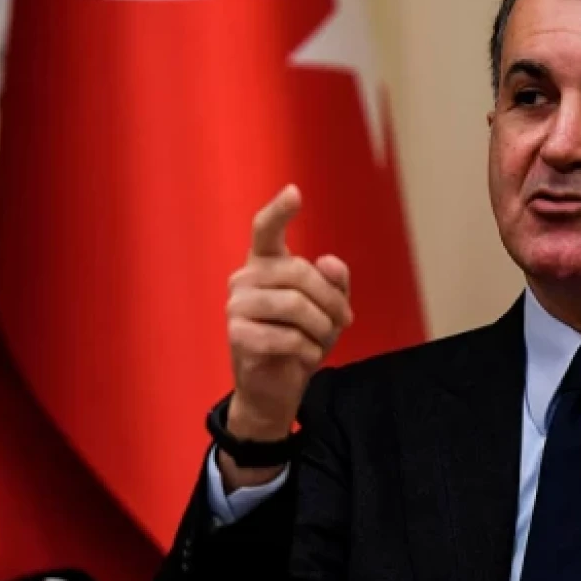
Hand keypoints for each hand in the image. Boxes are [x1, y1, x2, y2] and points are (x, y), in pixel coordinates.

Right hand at [220, 185, 352, 485]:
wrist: (276, 388)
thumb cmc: (300, 340)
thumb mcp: (327, 309)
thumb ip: (334, 283)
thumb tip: (330, 261)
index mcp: (265, 264)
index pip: (266, 230)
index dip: (280, 211)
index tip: (295, 191)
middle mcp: (245, 279)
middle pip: (299, 272)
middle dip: (331, 300)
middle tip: (343, 322)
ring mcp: (237, 307)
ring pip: (296, 305)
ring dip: (321, 329)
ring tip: (322, 342)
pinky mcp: (238, 336)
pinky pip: (288, 337)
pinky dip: (307, 350)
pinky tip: (303, 357)